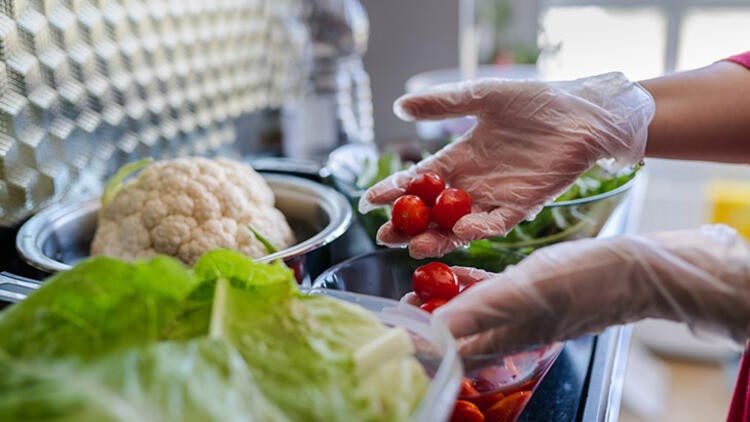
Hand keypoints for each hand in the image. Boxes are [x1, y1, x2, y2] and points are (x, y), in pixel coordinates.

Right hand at [359, 72, 654, 258]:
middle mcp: (473, 183)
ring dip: (437, 237)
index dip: (395, 191)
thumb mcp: (481, 97)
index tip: (369, 200)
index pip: (419, 181)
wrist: (581, 112)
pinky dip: (480, 228)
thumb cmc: (534, 102)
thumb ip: (442, 103)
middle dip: (408, 225)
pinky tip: (461, 231)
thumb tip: (399, 105)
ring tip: (414, 246)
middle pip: (432, 212)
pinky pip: (497, 222)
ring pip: (459, 225)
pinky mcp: (523, 205)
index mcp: (459, 159)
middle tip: (384, 236)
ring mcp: (496, 197)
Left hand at [433, 225, 749, 355]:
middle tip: (402, 305)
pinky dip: (470, 287)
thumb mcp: (523, 292)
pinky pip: (492, 295)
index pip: (453, 354)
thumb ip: (479, 310)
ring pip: (472, 314)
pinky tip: (456, 272)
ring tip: (418, 288)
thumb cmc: (581, 281)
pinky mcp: (533, 295)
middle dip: (427, 323)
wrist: (633, 271)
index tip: (395, 333)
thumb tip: (436, 330)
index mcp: (506, 338)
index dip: (423, 346)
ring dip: (444, 304)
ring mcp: (522, 314)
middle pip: (459, 336)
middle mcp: (511, 331)